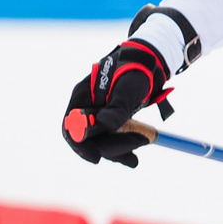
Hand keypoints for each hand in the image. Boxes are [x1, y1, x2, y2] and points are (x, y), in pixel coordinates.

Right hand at [61, 39, 170, 166]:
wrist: (150, 63)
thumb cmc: (136, 70)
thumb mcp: (128, 88)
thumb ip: (117, 107)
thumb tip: (105, 124)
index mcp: (83, 95)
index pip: (72, 126)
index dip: (81, 145)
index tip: (97, 158)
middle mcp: (87, 106)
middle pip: (88, 137)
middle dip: (108, 150)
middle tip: (132, 157)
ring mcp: (98, 113)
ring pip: (100, 140)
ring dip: (117, 151)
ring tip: (134, 160)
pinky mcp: (109, 119)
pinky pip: (111, 138)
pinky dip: (121, 147)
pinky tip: (133, 158)